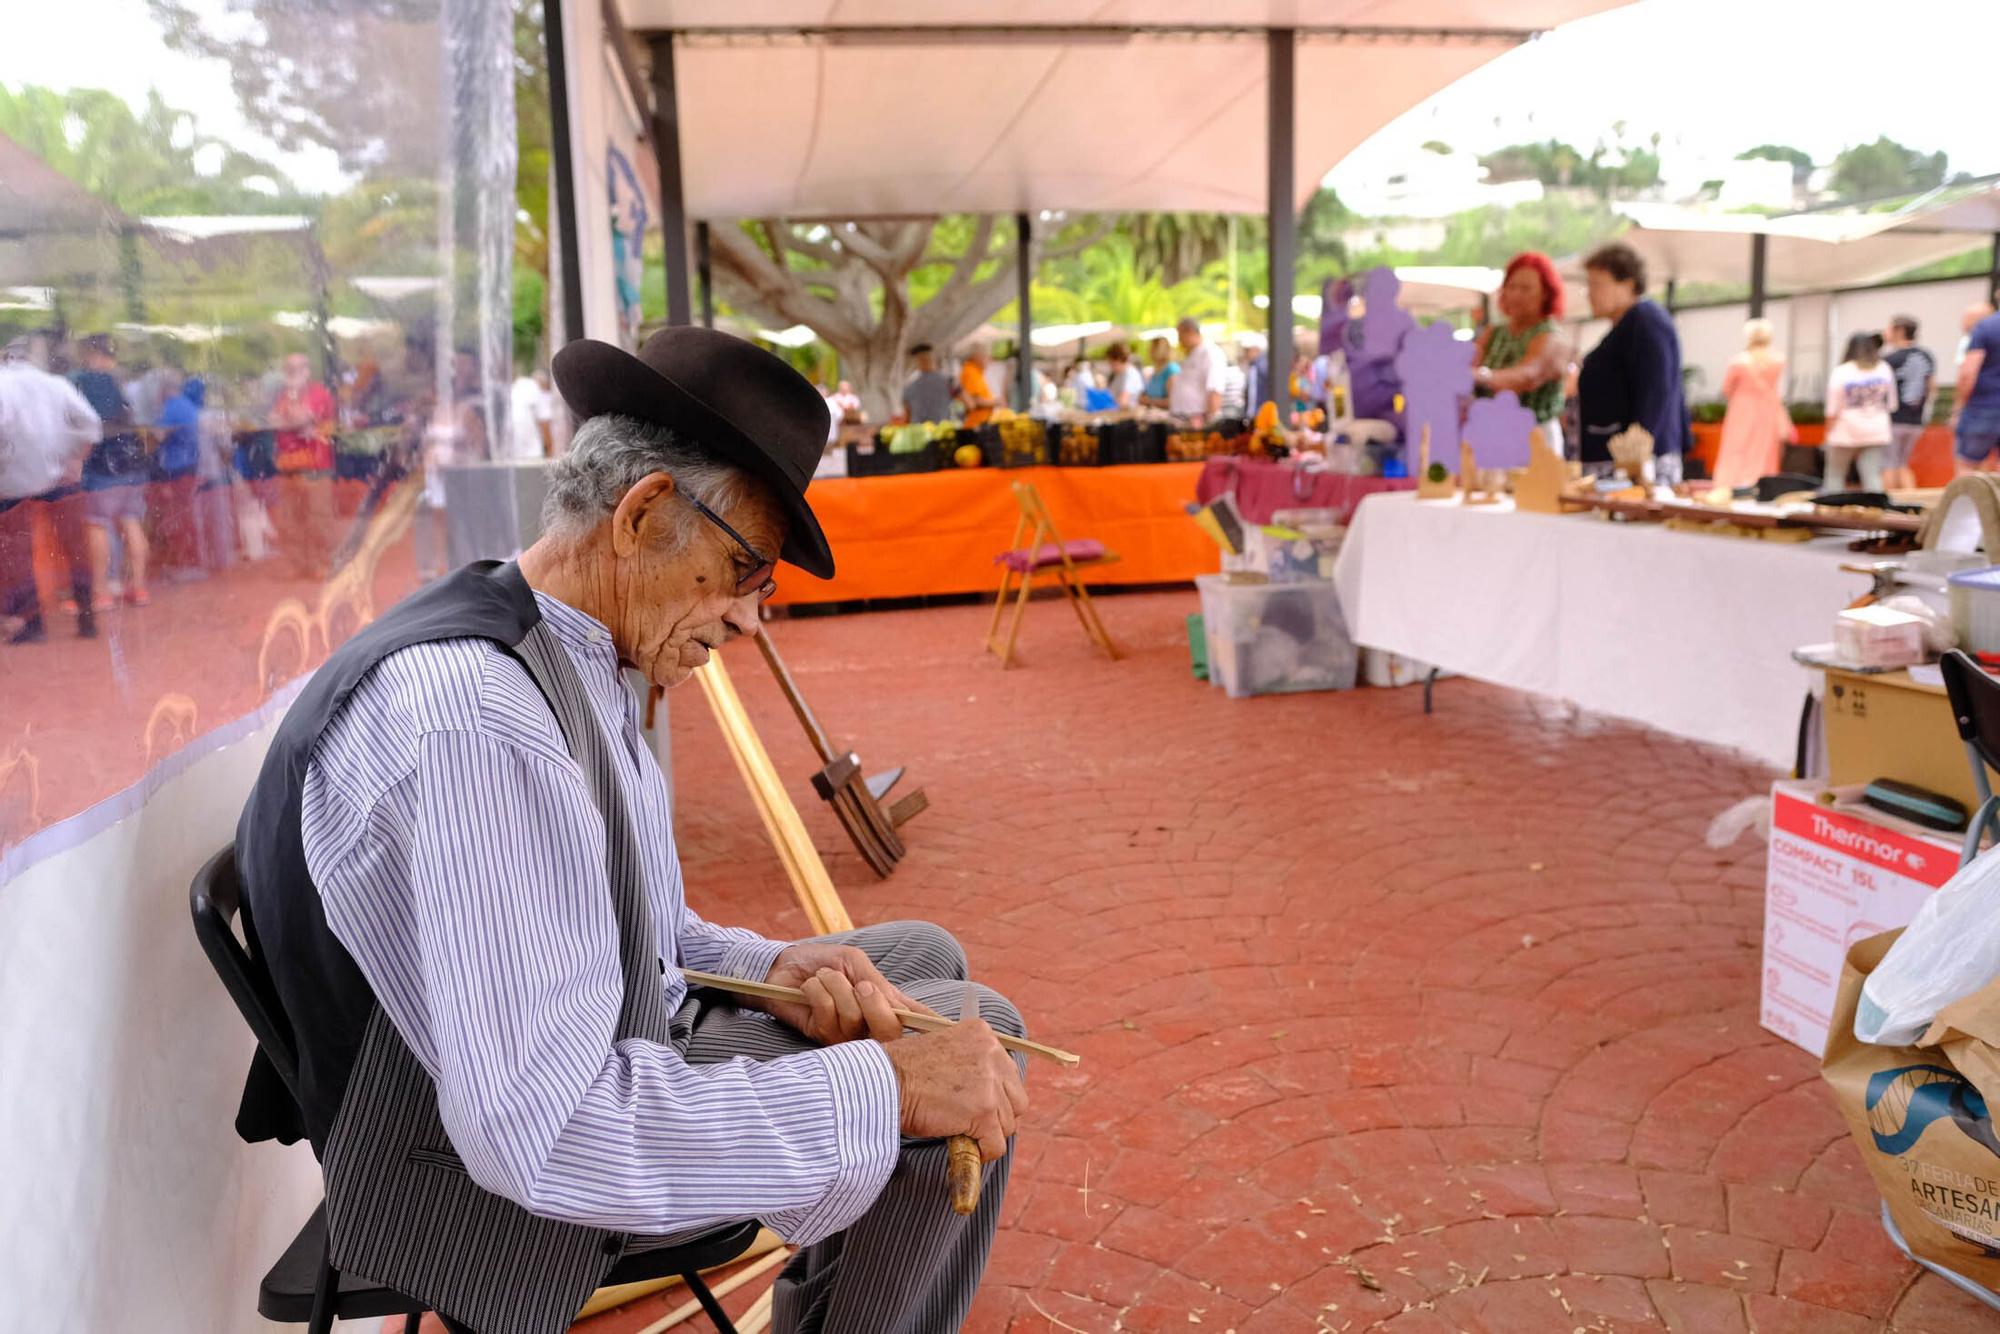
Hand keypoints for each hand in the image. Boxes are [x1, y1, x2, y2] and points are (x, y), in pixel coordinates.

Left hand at [758, 943, 933, 1045]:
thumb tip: (895, 1003)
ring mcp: (847, 1034)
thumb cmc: (822, 961)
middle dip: (875, 1002)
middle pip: (890, 1030)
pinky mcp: (822, 1037)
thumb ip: (876, 982)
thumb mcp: (854, 962)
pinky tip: (809, 989)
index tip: (950, 1030)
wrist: (781, 967)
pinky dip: (818, 992)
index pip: (915, 1018)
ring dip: (836, 986)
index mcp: (885, 1002)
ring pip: (855, 1017)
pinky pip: (829, 1016)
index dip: (933, 1027)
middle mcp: (870, 1023)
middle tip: (860, 984)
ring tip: (823, 978)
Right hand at [882, 1017, 1029, 1161]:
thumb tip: (991, 1092)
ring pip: (1008, 1124)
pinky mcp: (984, 1111)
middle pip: (1016, 1099)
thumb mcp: (945, 1049)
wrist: (883, 1083)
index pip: (1008, 1073)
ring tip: (959, 1130)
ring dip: (986, 1134)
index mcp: (983, 1034)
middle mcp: (992, 1054)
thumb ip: (972, 1062)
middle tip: (971, 1122)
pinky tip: (961, 1145)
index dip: (995, 1095)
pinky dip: (981, 1152)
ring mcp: (990, 1083)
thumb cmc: (903, 1070)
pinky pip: (996, 1145)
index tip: (975, 1104)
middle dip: (997, 1115)